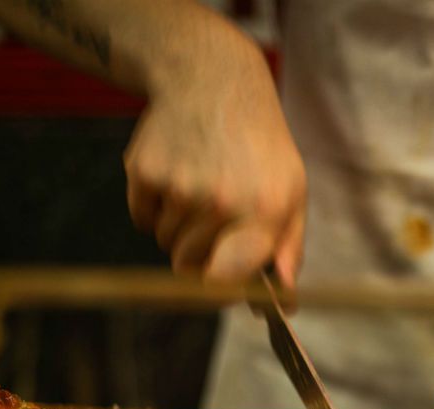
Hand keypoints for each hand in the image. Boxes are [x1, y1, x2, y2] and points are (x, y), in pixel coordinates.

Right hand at [123, 37, 305, 288]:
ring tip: (198, 184)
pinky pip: (142, 218)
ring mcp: (179, 186)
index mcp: (263, 213)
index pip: (225, 282)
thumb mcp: (290, 190)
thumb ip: (288, 249)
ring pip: (166, 243)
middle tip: (212, 216)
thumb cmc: (259, 145)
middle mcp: (220, 202)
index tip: (216, 286)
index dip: (216, 292)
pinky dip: (154, 206)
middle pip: (188, 267)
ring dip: (177, 226)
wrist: (213, 80)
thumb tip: (283, 303)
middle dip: (197, 253)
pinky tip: (175, 172)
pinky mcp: (144, 171)